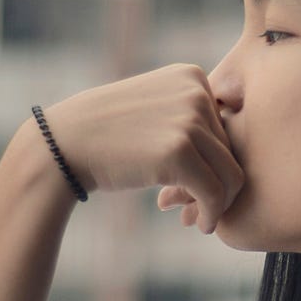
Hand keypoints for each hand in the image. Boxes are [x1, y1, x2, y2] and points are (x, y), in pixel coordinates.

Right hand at [41, 64, 243, 233]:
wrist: (63, 144)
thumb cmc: (108, 135)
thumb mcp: (155, 109)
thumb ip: (193, 121)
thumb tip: (237, 162)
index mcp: (192, 76)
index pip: (227, 128)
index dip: (215, 162)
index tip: (197, 186)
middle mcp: (196, 92)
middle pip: (232, 151)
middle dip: (217, 186)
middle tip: (196, 210)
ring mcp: (188, 119)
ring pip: (231, 174)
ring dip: (218, 203)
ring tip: (199, 219)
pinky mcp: (179, 151)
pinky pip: (214, 192)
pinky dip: (211, 213)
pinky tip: (199, 225)